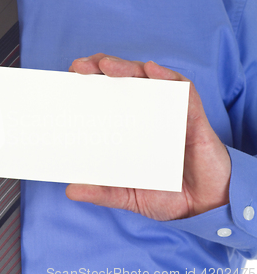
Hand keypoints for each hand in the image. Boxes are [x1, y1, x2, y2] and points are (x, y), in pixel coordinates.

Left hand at [65, 53, 230, 220]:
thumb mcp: (129, 195)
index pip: (106, 96)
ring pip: (148, 79)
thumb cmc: (168, 195)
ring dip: (127, 68)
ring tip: (106, 66)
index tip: (68, 77)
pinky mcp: (193, 117)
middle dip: (100, 67)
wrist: (206, 208)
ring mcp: (170, 113)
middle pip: (123, 80)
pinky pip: (183, 91)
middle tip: (79, 67)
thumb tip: (70, 190)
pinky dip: (167, 77)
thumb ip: (103, 192)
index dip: (88, 83)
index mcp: (129, 126)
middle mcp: (147, 114)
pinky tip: (152, 71)